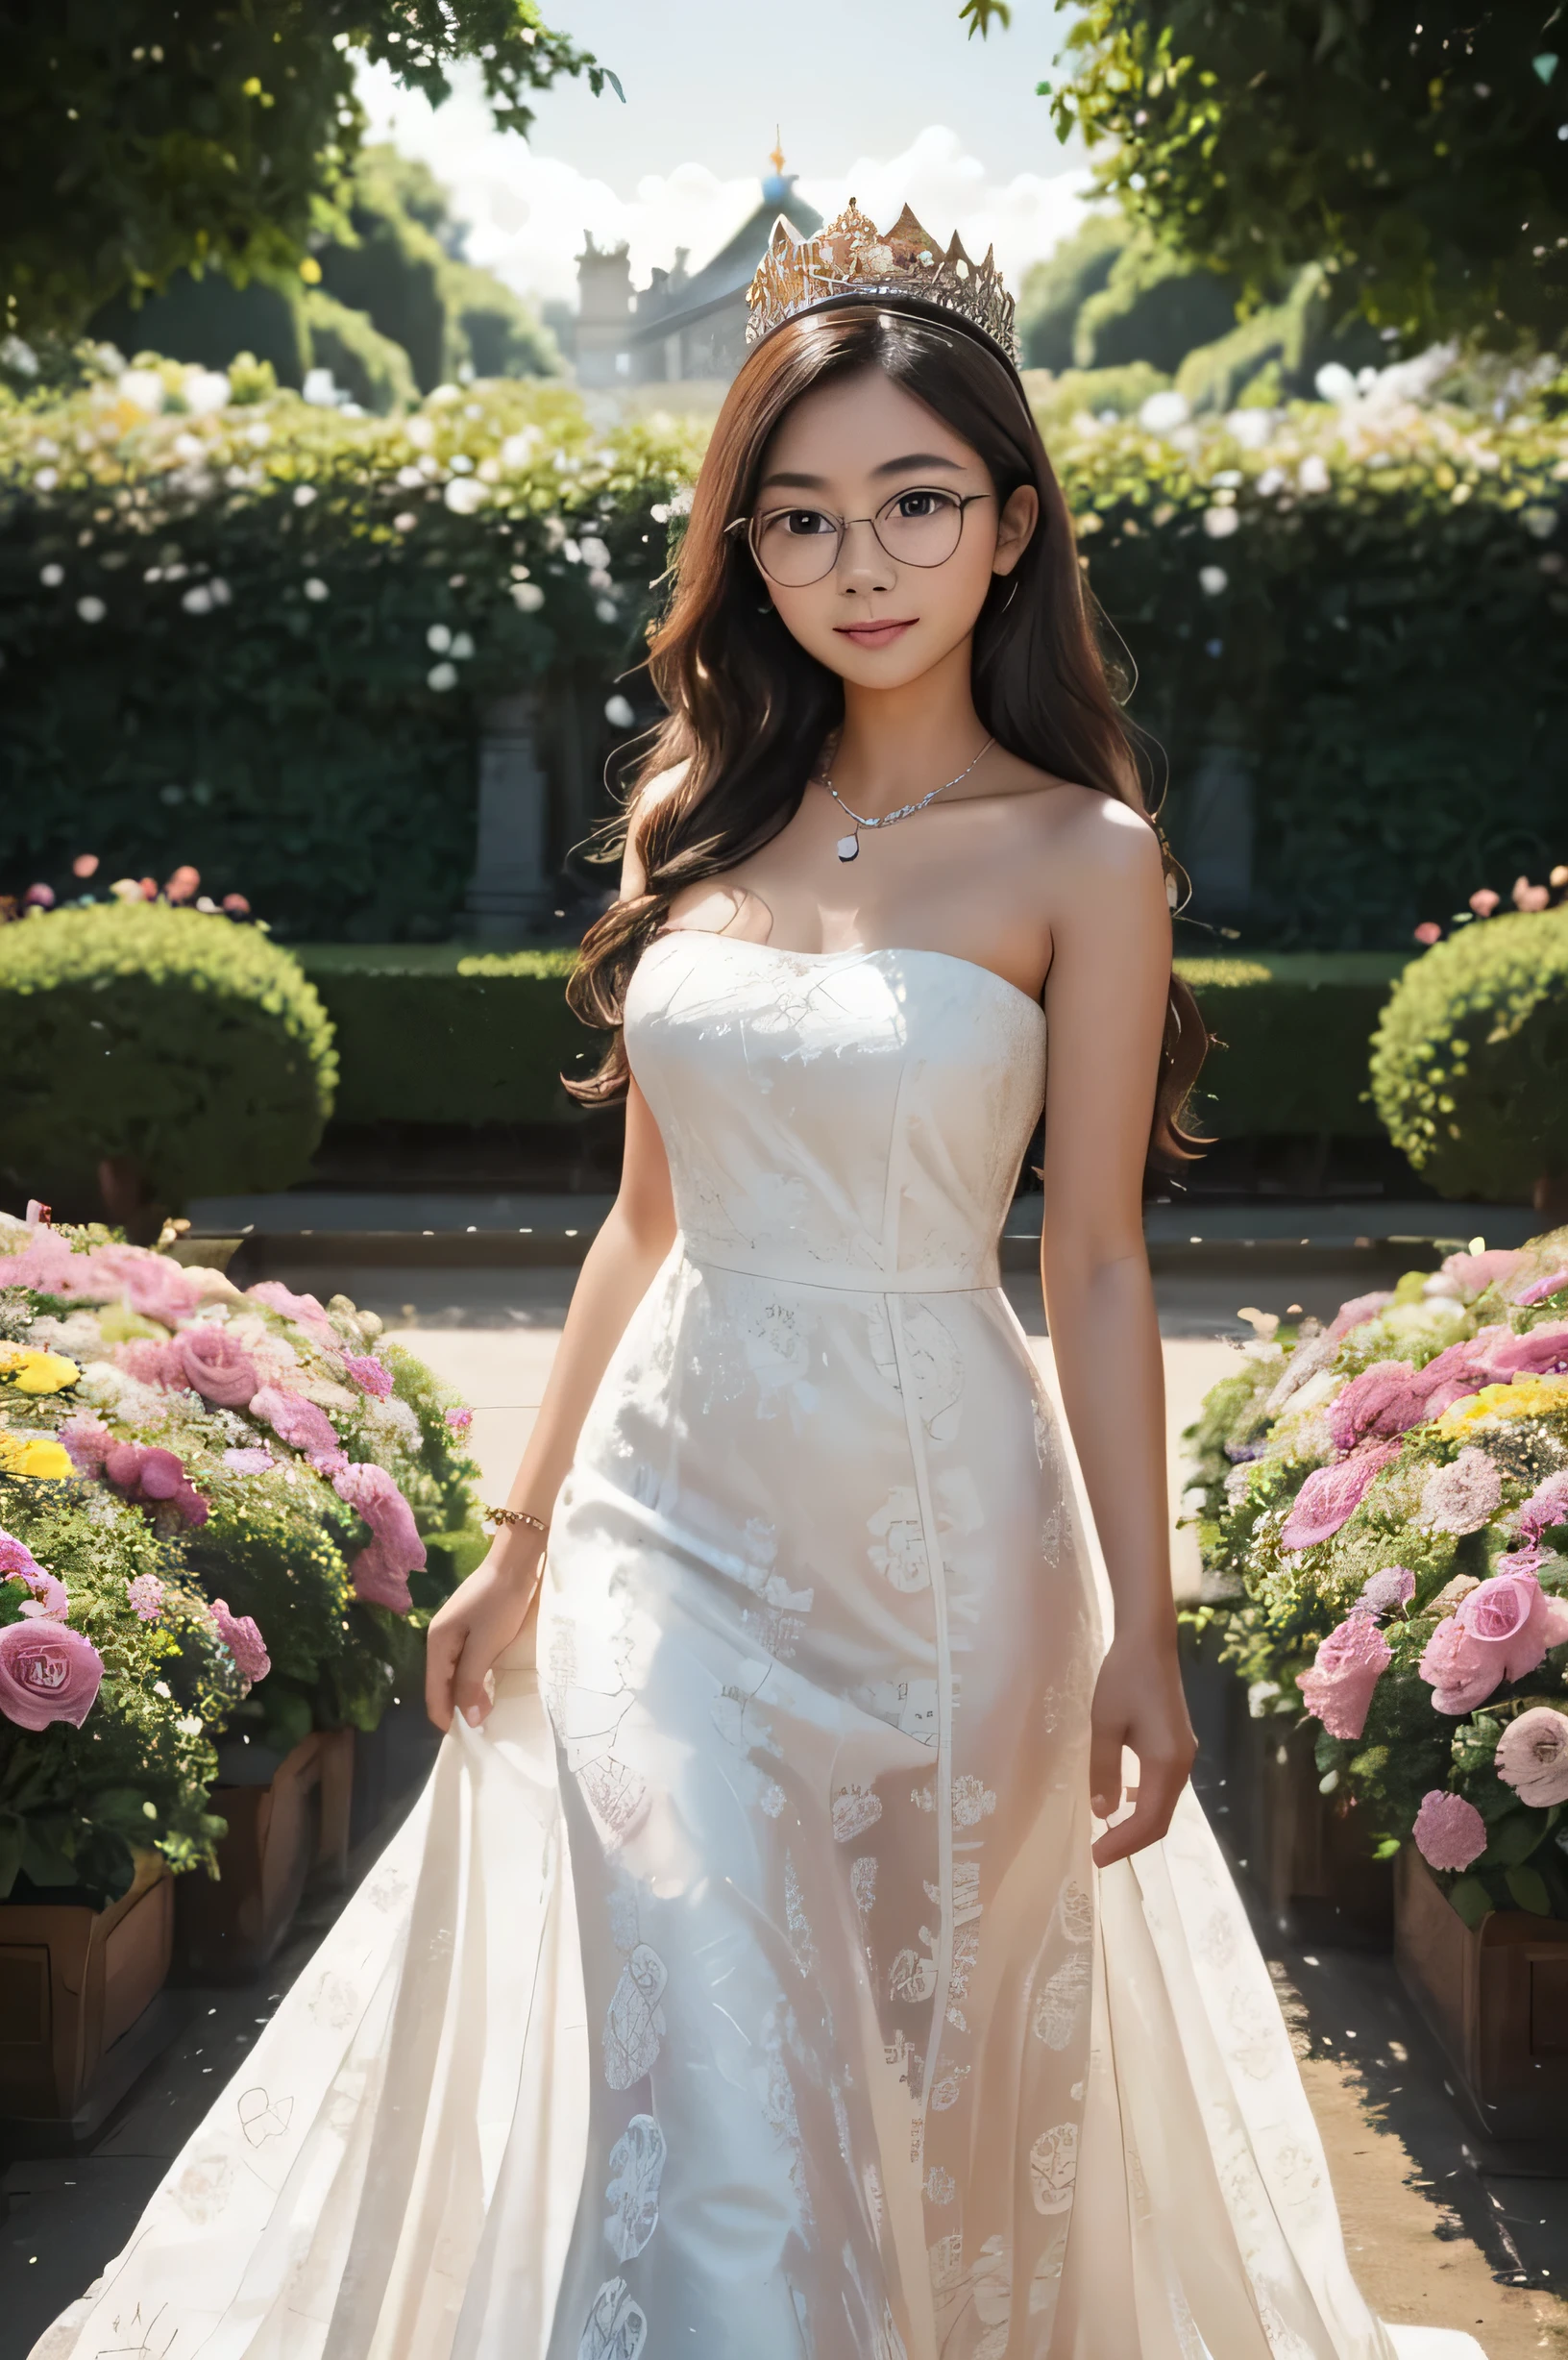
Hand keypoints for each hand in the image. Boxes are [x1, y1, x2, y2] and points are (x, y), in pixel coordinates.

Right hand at [424, 1535, 543, 1732]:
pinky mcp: (470, 1627)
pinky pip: (465, 1661)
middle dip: (455, 1708)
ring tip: (482, 1715)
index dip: (446, 1716)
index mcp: (437, 1643)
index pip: (434, 1691)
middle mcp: (439, 1639)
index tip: (463, 1741)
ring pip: (454, 1673)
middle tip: (477, 1732)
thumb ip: (472, 1682)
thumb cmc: (500, 1603)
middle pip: (442, 1683)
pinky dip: (473, 1678)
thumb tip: (469, 1720)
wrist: (516, 1562)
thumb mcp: (485, 1646)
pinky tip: (485, 1687)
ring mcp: (454, 1631)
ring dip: (465, 1694)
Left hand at [1088, 1627, 1196, 1868]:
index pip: (1148, 1820)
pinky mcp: (1179, 1745)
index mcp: (1166, 1763)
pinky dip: (1146, 1804)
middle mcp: (1183, 1764)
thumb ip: (1104, 1770)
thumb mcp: (1104, 1724)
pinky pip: (1165, 1787)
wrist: (1150, 1642)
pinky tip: (1124, 1799)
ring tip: (1108, 1833)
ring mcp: (1185, 1755)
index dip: (1124, 1843)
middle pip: (1161, 1819)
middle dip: (1132, 1840)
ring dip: (1139, 1824)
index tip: (1096, 1856)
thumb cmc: (1124, 1678)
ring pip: (1164, 1804)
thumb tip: (1103, 1812)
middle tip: (1099, 1852)